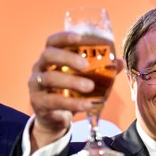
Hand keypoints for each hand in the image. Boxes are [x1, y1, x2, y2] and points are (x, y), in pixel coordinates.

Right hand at [27, 31, 123, 150]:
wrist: (53, 118)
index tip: (80, 38)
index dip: (64, 37)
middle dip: (67, 58)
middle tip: (86, 65)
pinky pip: (54, 101)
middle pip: (48, 55)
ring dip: (71, 81)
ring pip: (49, 78)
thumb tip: (120, 61)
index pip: (53, 41)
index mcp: (51, 57)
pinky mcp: (38, 102)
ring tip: (90, 87)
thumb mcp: (82, 79)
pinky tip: (87, 105)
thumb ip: (100, 70)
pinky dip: (72, 103)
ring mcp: (36, 85)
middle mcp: (40, 67)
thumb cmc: (68, 92)